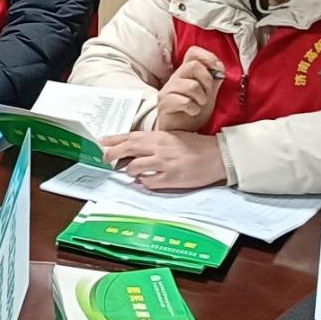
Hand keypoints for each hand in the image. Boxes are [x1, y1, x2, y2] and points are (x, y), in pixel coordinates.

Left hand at [100, 130, 226, 190]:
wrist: (218, 156)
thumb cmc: (197, 146)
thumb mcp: (174, 137)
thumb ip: (156, 141)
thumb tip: (137, 147)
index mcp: (159, 136)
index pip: (131, 136)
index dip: (114, 139)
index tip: (102, 142)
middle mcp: (159, 148)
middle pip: (128, 149)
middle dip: (112, 154)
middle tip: (105, 158)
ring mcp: (164, 164)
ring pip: (135, 167)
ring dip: (130, 171)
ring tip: (132, 172)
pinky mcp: (171, 178)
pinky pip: (149, 183)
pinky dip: (145, 183)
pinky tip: (147, 181)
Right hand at [153, 45, 224, 130]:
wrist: (180, 131)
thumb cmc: (192, 111)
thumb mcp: (208, 95)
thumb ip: (214, 82)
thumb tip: (220, 70)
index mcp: (186, 73)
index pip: (193, 52)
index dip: (208, 57)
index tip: (218, 70)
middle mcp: (175, 78)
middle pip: (193, 65)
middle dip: (207, 81)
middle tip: (207, 94)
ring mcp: (167, 90)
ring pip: (191, 85)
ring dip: (201, 98)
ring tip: (199, 105)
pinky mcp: (164, 104)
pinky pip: (184, 101)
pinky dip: (193, 108)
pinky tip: (192, 112)